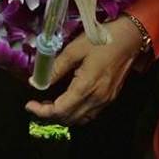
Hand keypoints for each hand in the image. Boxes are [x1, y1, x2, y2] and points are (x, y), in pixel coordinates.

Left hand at [25, 16, 140, 124]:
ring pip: (79, 119)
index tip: (30, 105)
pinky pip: (89, 115)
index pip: (60, 110)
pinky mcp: (110, 98)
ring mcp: (105, 100)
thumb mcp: (74, 49)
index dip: (42, 112)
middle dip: (49, 115)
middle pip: (69, 118)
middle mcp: (97, 99)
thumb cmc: (100, 40)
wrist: (129, 38)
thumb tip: (36, 81)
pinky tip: (68, 103)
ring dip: (62, 116)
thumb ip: (55, 67)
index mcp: (87, 86)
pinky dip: (75, 114)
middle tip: (37, 104)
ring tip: (49, 104)